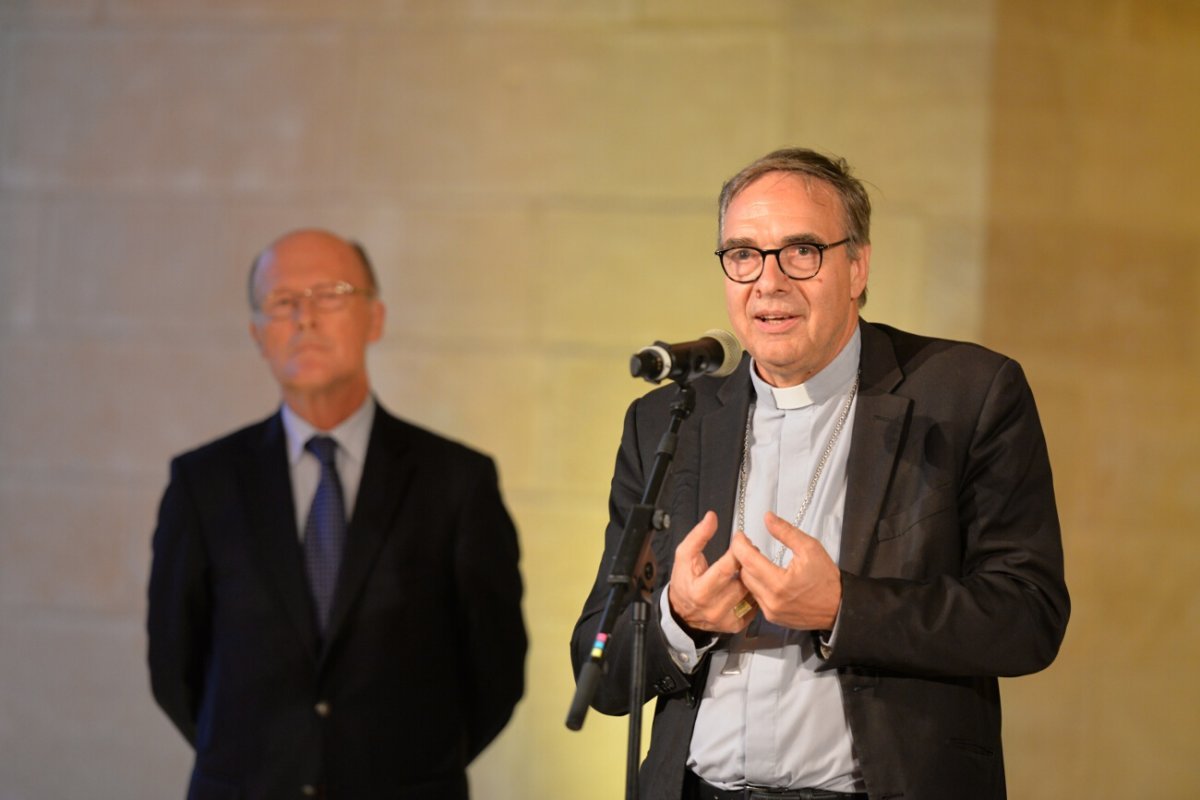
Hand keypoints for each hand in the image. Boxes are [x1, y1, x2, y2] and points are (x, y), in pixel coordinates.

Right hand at [667, 511, 755, 633]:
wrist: (682, 613)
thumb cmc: (684, 583)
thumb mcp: (684, 556)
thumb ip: (698, 536)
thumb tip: (712, 518)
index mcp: (700, 590)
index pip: (726, 568)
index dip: (738, 550)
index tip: (741, 540)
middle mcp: (714, 607)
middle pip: (742, 581)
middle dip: (748, 563)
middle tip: (748, 553)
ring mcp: (726, 617)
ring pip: (751, 593)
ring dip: (753, 578)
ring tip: (747, 568)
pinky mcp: (736, 624)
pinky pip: (754, 606)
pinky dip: (753, 594)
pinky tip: (747, 586)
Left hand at [730, 512, 841, 630]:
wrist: (838, 608)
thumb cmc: (827, 581)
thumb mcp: (810, 548)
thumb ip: (786, 531)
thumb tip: (768, 518)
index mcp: (779, 583)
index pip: (747, 559)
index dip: (739, 544)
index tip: (740, 536)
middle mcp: (772, 600)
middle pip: (744, 573)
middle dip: (744, 557)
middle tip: (751, 546)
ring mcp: (771, 611)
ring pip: (748, 586)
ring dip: (749, 571)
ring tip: (758, 559)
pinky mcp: (772, 617)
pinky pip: (756, 597)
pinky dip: (757, 585)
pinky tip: (765, 576)